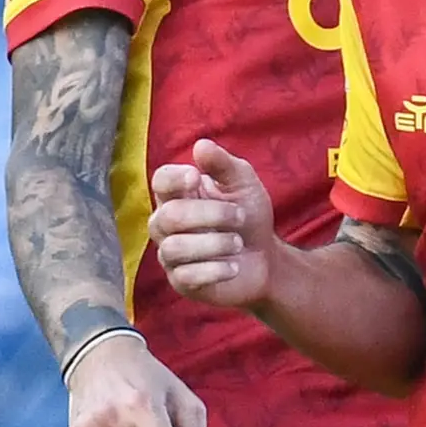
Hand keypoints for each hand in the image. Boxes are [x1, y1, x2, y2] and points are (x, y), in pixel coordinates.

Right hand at [148, 139, 279, 312]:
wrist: (266, 261)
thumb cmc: (249, 218)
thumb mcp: (244, 184)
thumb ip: (223, 164)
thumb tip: (200, 145)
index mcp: (179, 195)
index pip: (160, 181)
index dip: (173, 179)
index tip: (196, 177)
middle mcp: (167, 224)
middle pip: (169, 215)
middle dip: (211, 215)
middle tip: (240, 217)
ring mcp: (171, 254)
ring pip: (174, 247)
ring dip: (214, 244)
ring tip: (238, 243)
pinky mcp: (181, 281)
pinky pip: (186, 275)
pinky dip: (215, 269)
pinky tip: (233, 267)